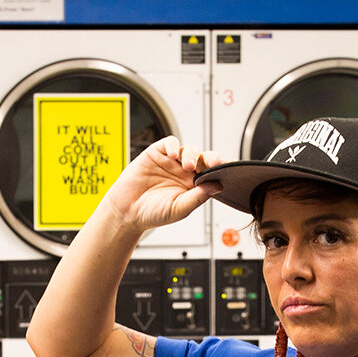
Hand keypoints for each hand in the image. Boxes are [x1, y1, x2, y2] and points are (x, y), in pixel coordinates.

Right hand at [96, 137, 223, 234]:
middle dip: (212, 159)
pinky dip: (174, 146)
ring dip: (192, 155)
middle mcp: (185, 171)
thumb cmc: (153, 213)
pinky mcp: (157, 153)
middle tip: (214, 164)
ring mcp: (171, 161)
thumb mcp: (179, 209)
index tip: (230, 170)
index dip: (222, 169)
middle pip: (204, 158)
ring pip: (189, 149)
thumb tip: (218, 185)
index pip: (213, 173)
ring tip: (188, 166)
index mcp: (194, 185)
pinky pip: (170, 143)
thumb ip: (198, 197)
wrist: (127, 211)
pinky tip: (173, 156)